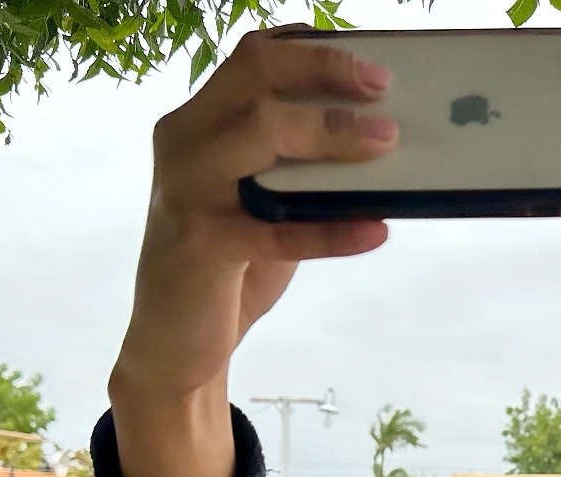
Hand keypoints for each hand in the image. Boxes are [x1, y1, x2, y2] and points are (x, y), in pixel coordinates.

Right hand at [108, 26, 395, 476]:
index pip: (252, 58)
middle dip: (325, 74)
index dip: (311, 49)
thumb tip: (380, 142)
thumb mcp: (264, 202)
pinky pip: (273, 228)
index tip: (370, 60)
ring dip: (330, 133)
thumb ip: (300, 168)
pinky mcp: (199, 245)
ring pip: (259, 133)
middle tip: (384, 91)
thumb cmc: (230, 265)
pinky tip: (375, 231)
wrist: (175, 344)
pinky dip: (331, 230)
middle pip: (255, 77)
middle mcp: (182, 143)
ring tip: (385, 146)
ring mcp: (185, 190)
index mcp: (196, 122)